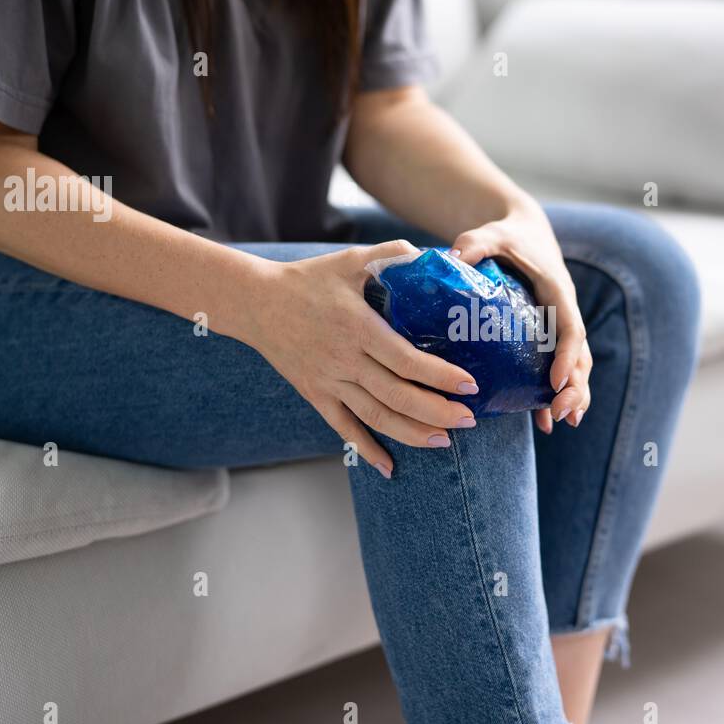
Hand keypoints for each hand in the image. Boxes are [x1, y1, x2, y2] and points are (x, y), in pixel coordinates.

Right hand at [245, 241, 479, 477]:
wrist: (255, 303)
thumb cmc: (307, 279)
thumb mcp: (349, 260)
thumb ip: (391, 256)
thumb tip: (431, 257)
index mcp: (358, 327)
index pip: (407, 360)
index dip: (441, 376)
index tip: (469, 385)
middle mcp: (345, 359)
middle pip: (397, 395)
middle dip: (437, 412)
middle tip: (468, 420)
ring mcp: (329, 381)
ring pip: (375, 417)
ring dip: (412, 433)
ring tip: (444, 441)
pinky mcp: (315, 394)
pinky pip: (343, 429)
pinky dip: (366, 450)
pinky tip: (389, 467)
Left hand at [448, 199, 589, 434]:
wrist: (525, 230)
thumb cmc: (509, 235)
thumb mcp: (492, 234)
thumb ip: (475, 243)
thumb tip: (452, 258)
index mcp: (557, 292)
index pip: (569, 328)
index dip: (566, 357)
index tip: (556, 381)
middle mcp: (564, 312)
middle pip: (579, 356)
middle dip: (575, 387)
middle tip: (561, 415)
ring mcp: (559, 327)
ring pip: (576, 367)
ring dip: (573, 396)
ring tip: (561, 423)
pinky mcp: (548, 337)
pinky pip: (559, 370)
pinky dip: (555, 395)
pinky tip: (545, 422)